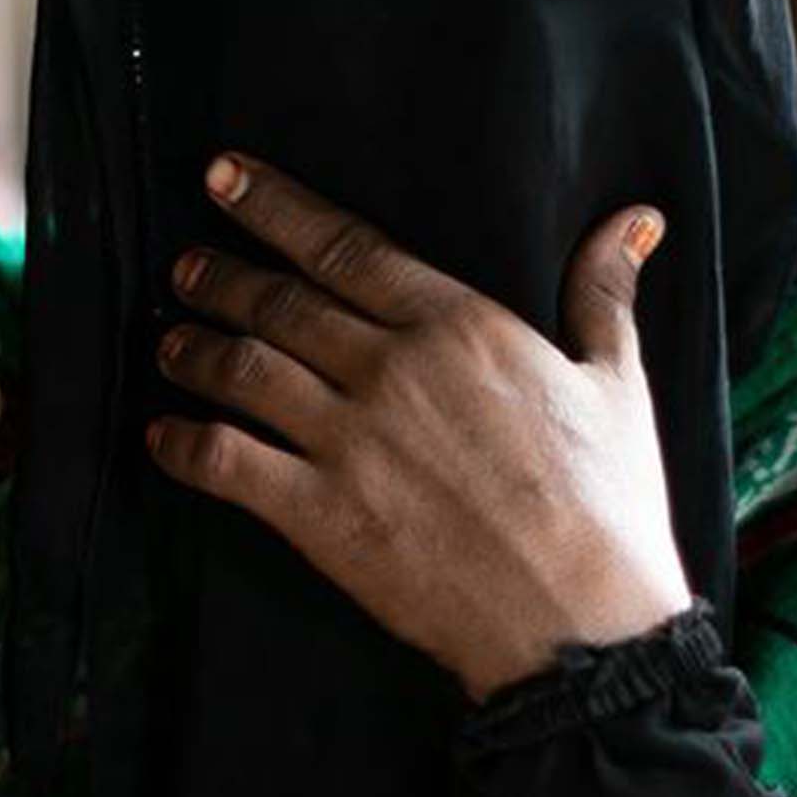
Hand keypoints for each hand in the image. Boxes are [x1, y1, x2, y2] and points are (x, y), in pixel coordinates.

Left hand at [147, 154, 692, 699]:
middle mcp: (390, 369)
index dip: (271, 206)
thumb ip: (603, 294)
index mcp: (458, 324)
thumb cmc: (607, 503)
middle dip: (219, 277)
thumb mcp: (617, 382)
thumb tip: (634, 220)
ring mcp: (348, 441)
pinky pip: (225, 463)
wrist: (580, 620)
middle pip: (277, 302)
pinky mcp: (320, 513)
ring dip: (192, 351)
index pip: (342, 244)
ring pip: (241, 371)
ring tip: (169, 343)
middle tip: (185, 268)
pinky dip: (183, 445)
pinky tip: (163, 438)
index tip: (223, 177)